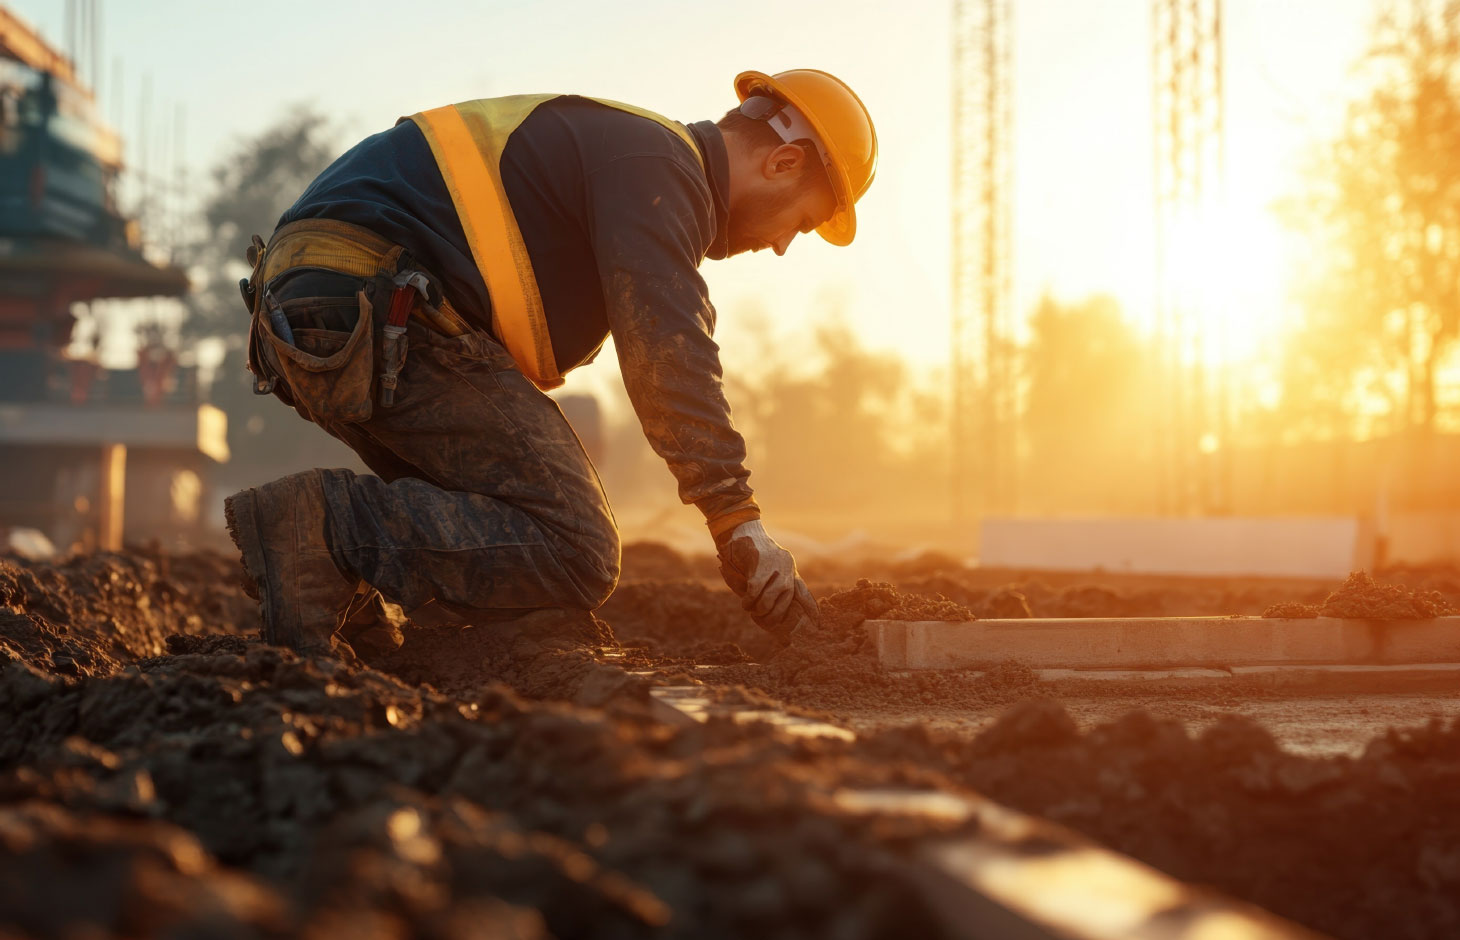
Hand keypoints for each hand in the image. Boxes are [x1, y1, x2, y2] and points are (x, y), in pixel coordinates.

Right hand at [716, 520, 818, 636]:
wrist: (740, 528)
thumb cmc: (749, 553)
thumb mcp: (764, 569)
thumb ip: (770, 586)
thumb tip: (770, 612)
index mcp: (789, 569)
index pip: (803, 591)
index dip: (810, 608)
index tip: (817, 623)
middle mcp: (786, 566)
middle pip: (786, 600)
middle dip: (774, 615)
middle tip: (761, 618)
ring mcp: (775, 564)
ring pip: (770, 597)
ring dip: (760, 608)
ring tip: (751, 609)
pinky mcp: (759, 563)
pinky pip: (755, 589)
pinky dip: (749, 600)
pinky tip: (745, 602)